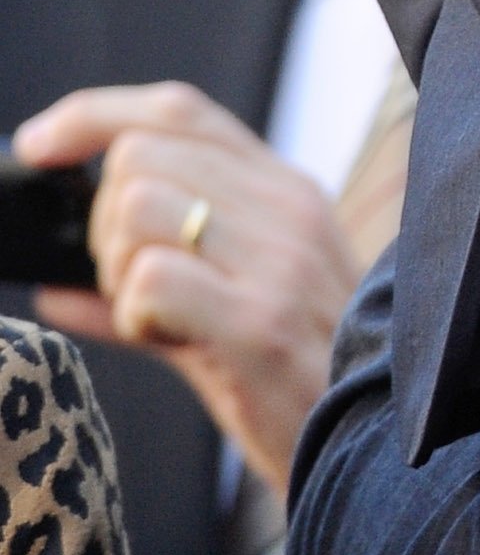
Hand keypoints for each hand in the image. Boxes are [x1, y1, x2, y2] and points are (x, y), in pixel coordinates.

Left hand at [10, 82, 359, 493]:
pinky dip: (130, 316)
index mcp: (284, 191)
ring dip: (115, 269)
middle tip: (126, 285)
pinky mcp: (260, 322)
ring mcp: (280, 261)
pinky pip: (150, 279)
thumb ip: (149, 284)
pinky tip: (166, 339)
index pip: (179, 110)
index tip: (36, 147)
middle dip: (100, 224)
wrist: (368, 445)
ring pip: (137, 208)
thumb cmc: (295, 379)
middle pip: (140, 156)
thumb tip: (53, 288)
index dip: (94, 115)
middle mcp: (288, 209)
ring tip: (151, 315)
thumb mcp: (234, 306)